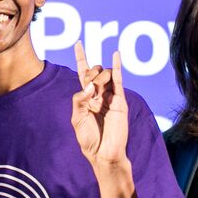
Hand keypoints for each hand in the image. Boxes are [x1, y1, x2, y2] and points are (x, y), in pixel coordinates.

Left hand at [71, 41, 129, 170]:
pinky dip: (117, 66)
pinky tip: (116, 54)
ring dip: (100, 75)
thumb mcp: (77, 119)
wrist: (104, 153)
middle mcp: (98, 94)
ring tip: (97, 88)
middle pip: (95, 72)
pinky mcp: (120, 102)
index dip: (80, 58)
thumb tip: (90, 86)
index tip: (78, 43)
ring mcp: (110, 97)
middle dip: (91, 72)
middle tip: (90, 86)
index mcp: (86, 98)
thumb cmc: (89, 139)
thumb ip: (79, 100)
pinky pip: (119, 81)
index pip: (83, 73)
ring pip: (106, 74)